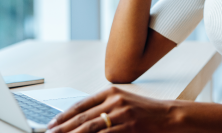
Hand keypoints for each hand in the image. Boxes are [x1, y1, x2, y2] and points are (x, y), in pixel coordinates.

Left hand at [47, 87, 176, 132]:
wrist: (170, 116)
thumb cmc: (146, 111)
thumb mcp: (124, 102)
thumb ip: (104, 108)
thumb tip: (82, 122)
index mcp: (111, 92)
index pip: (81, 104)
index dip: (64, 115)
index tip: (51, 125)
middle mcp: (114, 100)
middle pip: (82, 117)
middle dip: (63, 128)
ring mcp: (121, 114)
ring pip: (90, 127)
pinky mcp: (129, 127)